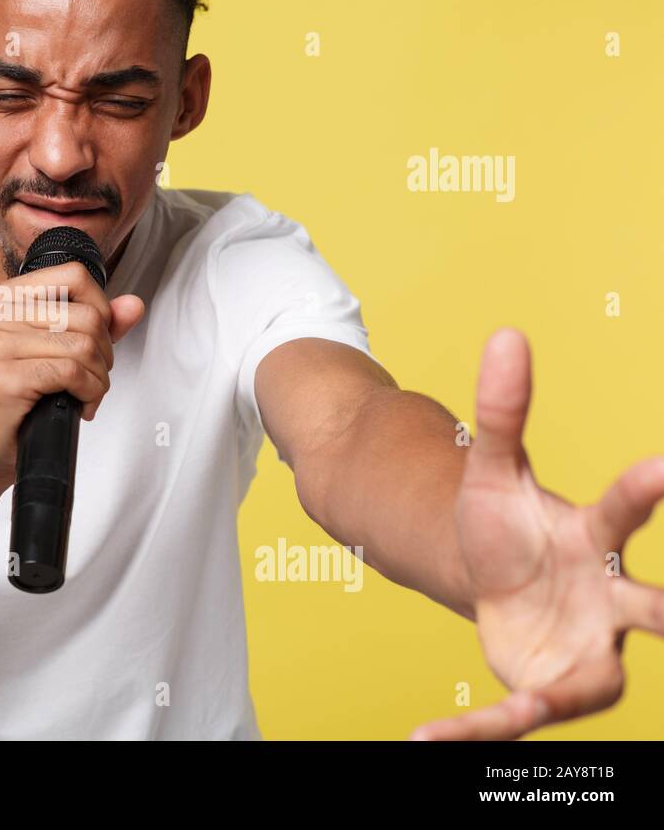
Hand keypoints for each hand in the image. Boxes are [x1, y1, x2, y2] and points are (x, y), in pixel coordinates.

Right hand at [0, 260, 144, 490]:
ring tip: (85, 394)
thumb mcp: (55, 350)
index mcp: (6, 297)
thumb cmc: (18, 398)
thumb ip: (96, 325)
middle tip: (91, 379)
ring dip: (98, 379)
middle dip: (104, 354)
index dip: (101, 309)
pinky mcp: (3, 377)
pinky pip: (71, 373)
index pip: (75, 275)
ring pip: (83, 346)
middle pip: (87, 315)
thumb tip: (134, 305)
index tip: (95, 340)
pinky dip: (88, 392)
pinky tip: (79, 405)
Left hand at [410, 327, 663, 739]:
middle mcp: (610, 598)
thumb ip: (501, 411)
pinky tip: (429, 737)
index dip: (644, 491)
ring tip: (515, 710)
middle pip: (655, 609)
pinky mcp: (558, 687)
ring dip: (559, 698)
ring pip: (597, 682)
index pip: (623, 511)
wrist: (498, 577)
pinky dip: (480, 727)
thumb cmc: (511, 520)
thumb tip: (507, 333)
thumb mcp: (491, 468)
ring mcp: (592, 648)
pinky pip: (523, 713)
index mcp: (593, 538)